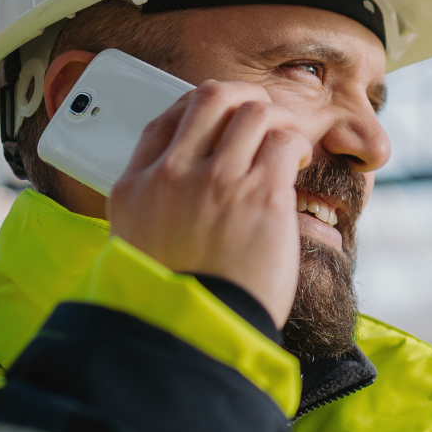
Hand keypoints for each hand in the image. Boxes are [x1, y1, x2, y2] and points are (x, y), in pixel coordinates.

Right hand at [108, 81, 309, 328]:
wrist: (194, 334)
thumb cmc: (176, 300)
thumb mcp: (139, 245)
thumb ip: (156, 208)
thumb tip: (182, 187)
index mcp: (135, 186)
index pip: (165, 117)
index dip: (199, 107)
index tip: (221, 119)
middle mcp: (172, 175)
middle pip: (209, 97)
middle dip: (243, 97)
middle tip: (261, 117)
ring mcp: (216, 181)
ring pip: (253, 111)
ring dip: (277, 120)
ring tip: (286, 144)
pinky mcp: (260, 196)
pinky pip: (283, 140)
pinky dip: (295, 142)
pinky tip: (296, 162)